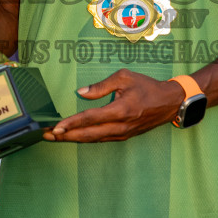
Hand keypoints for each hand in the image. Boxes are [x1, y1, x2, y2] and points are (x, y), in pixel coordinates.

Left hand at [42, 69, 184, 142]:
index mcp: (121, 110)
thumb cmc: (147, 86)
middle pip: (88, 134)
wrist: (170, 102)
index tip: (56, 126)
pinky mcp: (124, 136)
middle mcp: (121, 126)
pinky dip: (86, 138)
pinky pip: (101, 139)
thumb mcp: (125, 77)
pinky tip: (74, 136)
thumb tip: (81, 92)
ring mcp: (123, 134)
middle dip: (66, 136)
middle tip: (47, 135)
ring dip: (73, 139)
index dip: (72, 123)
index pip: (91, 118)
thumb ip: (102, 85)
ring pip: (94, 139)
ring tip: (56, 137)